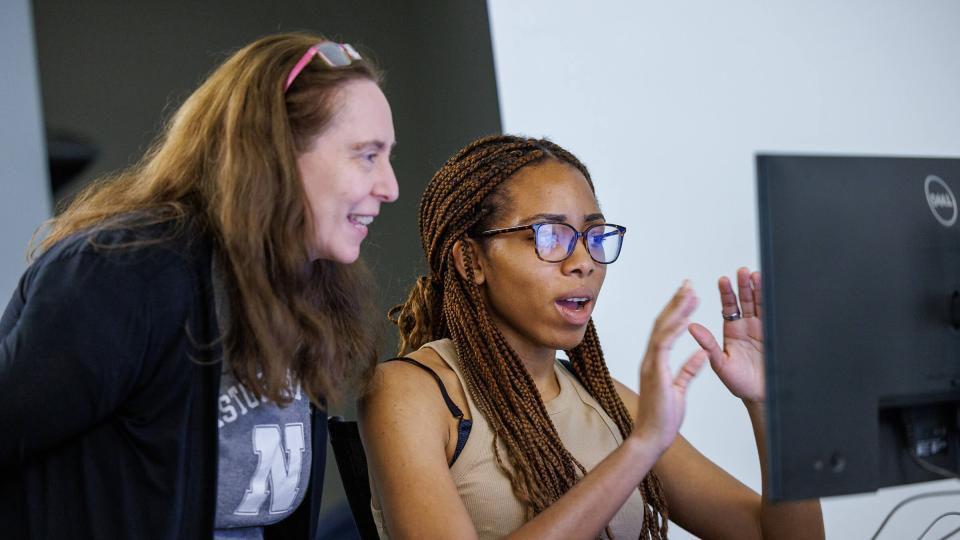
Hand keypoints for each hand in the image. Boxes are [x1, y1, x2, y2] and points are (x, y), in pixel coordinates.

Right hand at [632, 281, 707, 454]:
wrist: (652, 437)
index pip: (665, 331)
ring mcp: (651, 364)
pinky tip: (686, 318)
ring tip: (690, 292)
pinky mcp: (655, 371)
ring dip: (677, 309)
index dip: (676, 312)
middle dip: (676, 302)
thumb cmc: (664, 418)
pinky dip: (675, 329)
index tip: (687, 297)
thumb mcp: (681, 389)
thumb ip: (688, 370)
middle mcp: (651, 359)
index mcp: (656, 362)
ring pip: (663, 329)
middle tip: (688, 284)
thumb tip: (700, 355)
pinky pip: (665, 345)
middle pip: (662, 323)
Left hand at [688, 267, 764, 402]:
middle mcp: (747, 327)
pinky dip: (774, 302)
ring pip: (761, 304)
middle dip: (744, 285)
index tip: (723, 279)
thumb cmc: (740, 384)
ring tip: (755, 275)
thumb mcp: (720, 364)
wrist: (762, 397)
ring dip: (759, 289)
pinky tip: (772, 290)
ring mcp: (763, 330)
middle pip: (746, 300)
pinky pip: (774, 315)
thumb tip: (691, 327)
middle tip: (741, 272)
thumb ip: (708, 345)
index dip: (727, 293)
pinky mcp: (776, 335)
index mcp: (732, 332)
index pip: (729, 307)